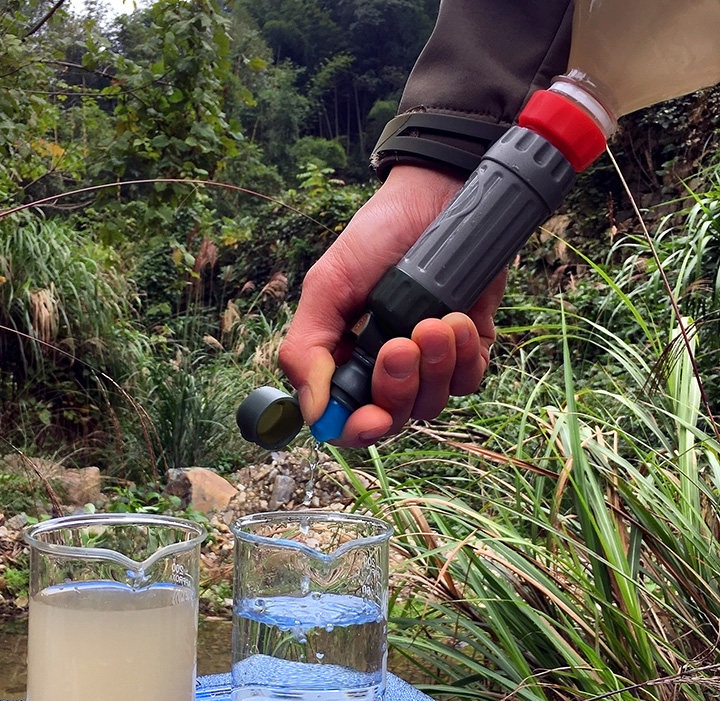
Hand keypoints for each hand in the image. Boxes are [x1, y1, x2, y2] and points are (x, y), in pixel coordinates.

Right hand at [278, 164, 505, 446]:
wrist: (437, 194)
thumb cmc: (377, 235)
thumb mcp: (329, 285)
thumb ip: (308, 348)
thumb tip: (311, 414)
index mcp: (346, 359)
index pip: (347, 419)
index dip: (358, 428)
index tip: (370, 417)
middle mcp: (387, 368)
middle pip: (393, 417)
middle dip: (398, 389)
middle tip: (400, 346)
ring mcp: (430, 361)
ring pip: (432, 402)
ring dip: (435, 367)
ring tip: (436, 321)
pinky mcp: (469, 347)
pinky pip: (469, 378)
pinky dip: (464, 356)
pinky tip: (458, 319)